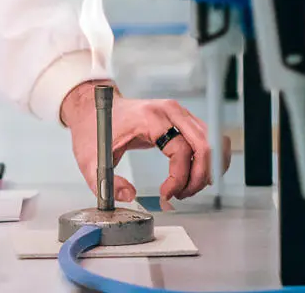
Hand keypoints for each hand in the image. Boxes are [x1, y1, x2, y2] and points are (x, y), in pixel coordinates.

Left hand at [60, 82, 228, 209]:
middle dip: (200, 177)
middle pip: (205, 146)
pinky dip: (208, 161)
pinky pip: (208, 140)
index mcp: (150, 118)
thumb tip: (129, 196)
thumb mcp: (90, 159)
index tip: (166, 195)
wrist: (94, 108)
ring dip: (207, 170)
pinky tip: (193, 177)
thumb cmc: (94, 130)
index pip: (181, 150)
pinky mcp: (184, 119)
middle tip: (182, 195)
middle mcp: (171, 111)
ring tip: (186, 188)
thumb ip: (106, 183)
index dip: (179, 178)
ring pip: (213, 143)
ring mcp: (180, 113)